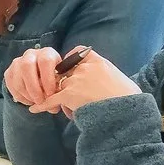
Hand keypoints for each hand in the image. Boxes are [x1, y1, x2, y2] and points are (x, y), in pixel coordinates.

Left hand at [6, 46, 139, 116]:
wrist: (127, 112)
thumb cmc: (129, 99)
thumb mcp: (119, 78)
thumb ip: (106, 73)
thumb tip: (104, 79)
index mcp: (99, 62)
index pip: (79, 52)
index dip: (72, 60)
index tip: (70, 67)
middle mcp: (85, 68)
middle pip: (67, 73)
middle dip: (66, 85)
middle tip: (73, 97)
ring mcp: (76, 81)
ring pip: (60, 87)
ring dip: (61, 98)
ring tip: (66, 109)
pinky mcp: (69, 95)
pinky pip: (51, 99)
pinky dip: (42, 104)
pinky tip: (34, 109)